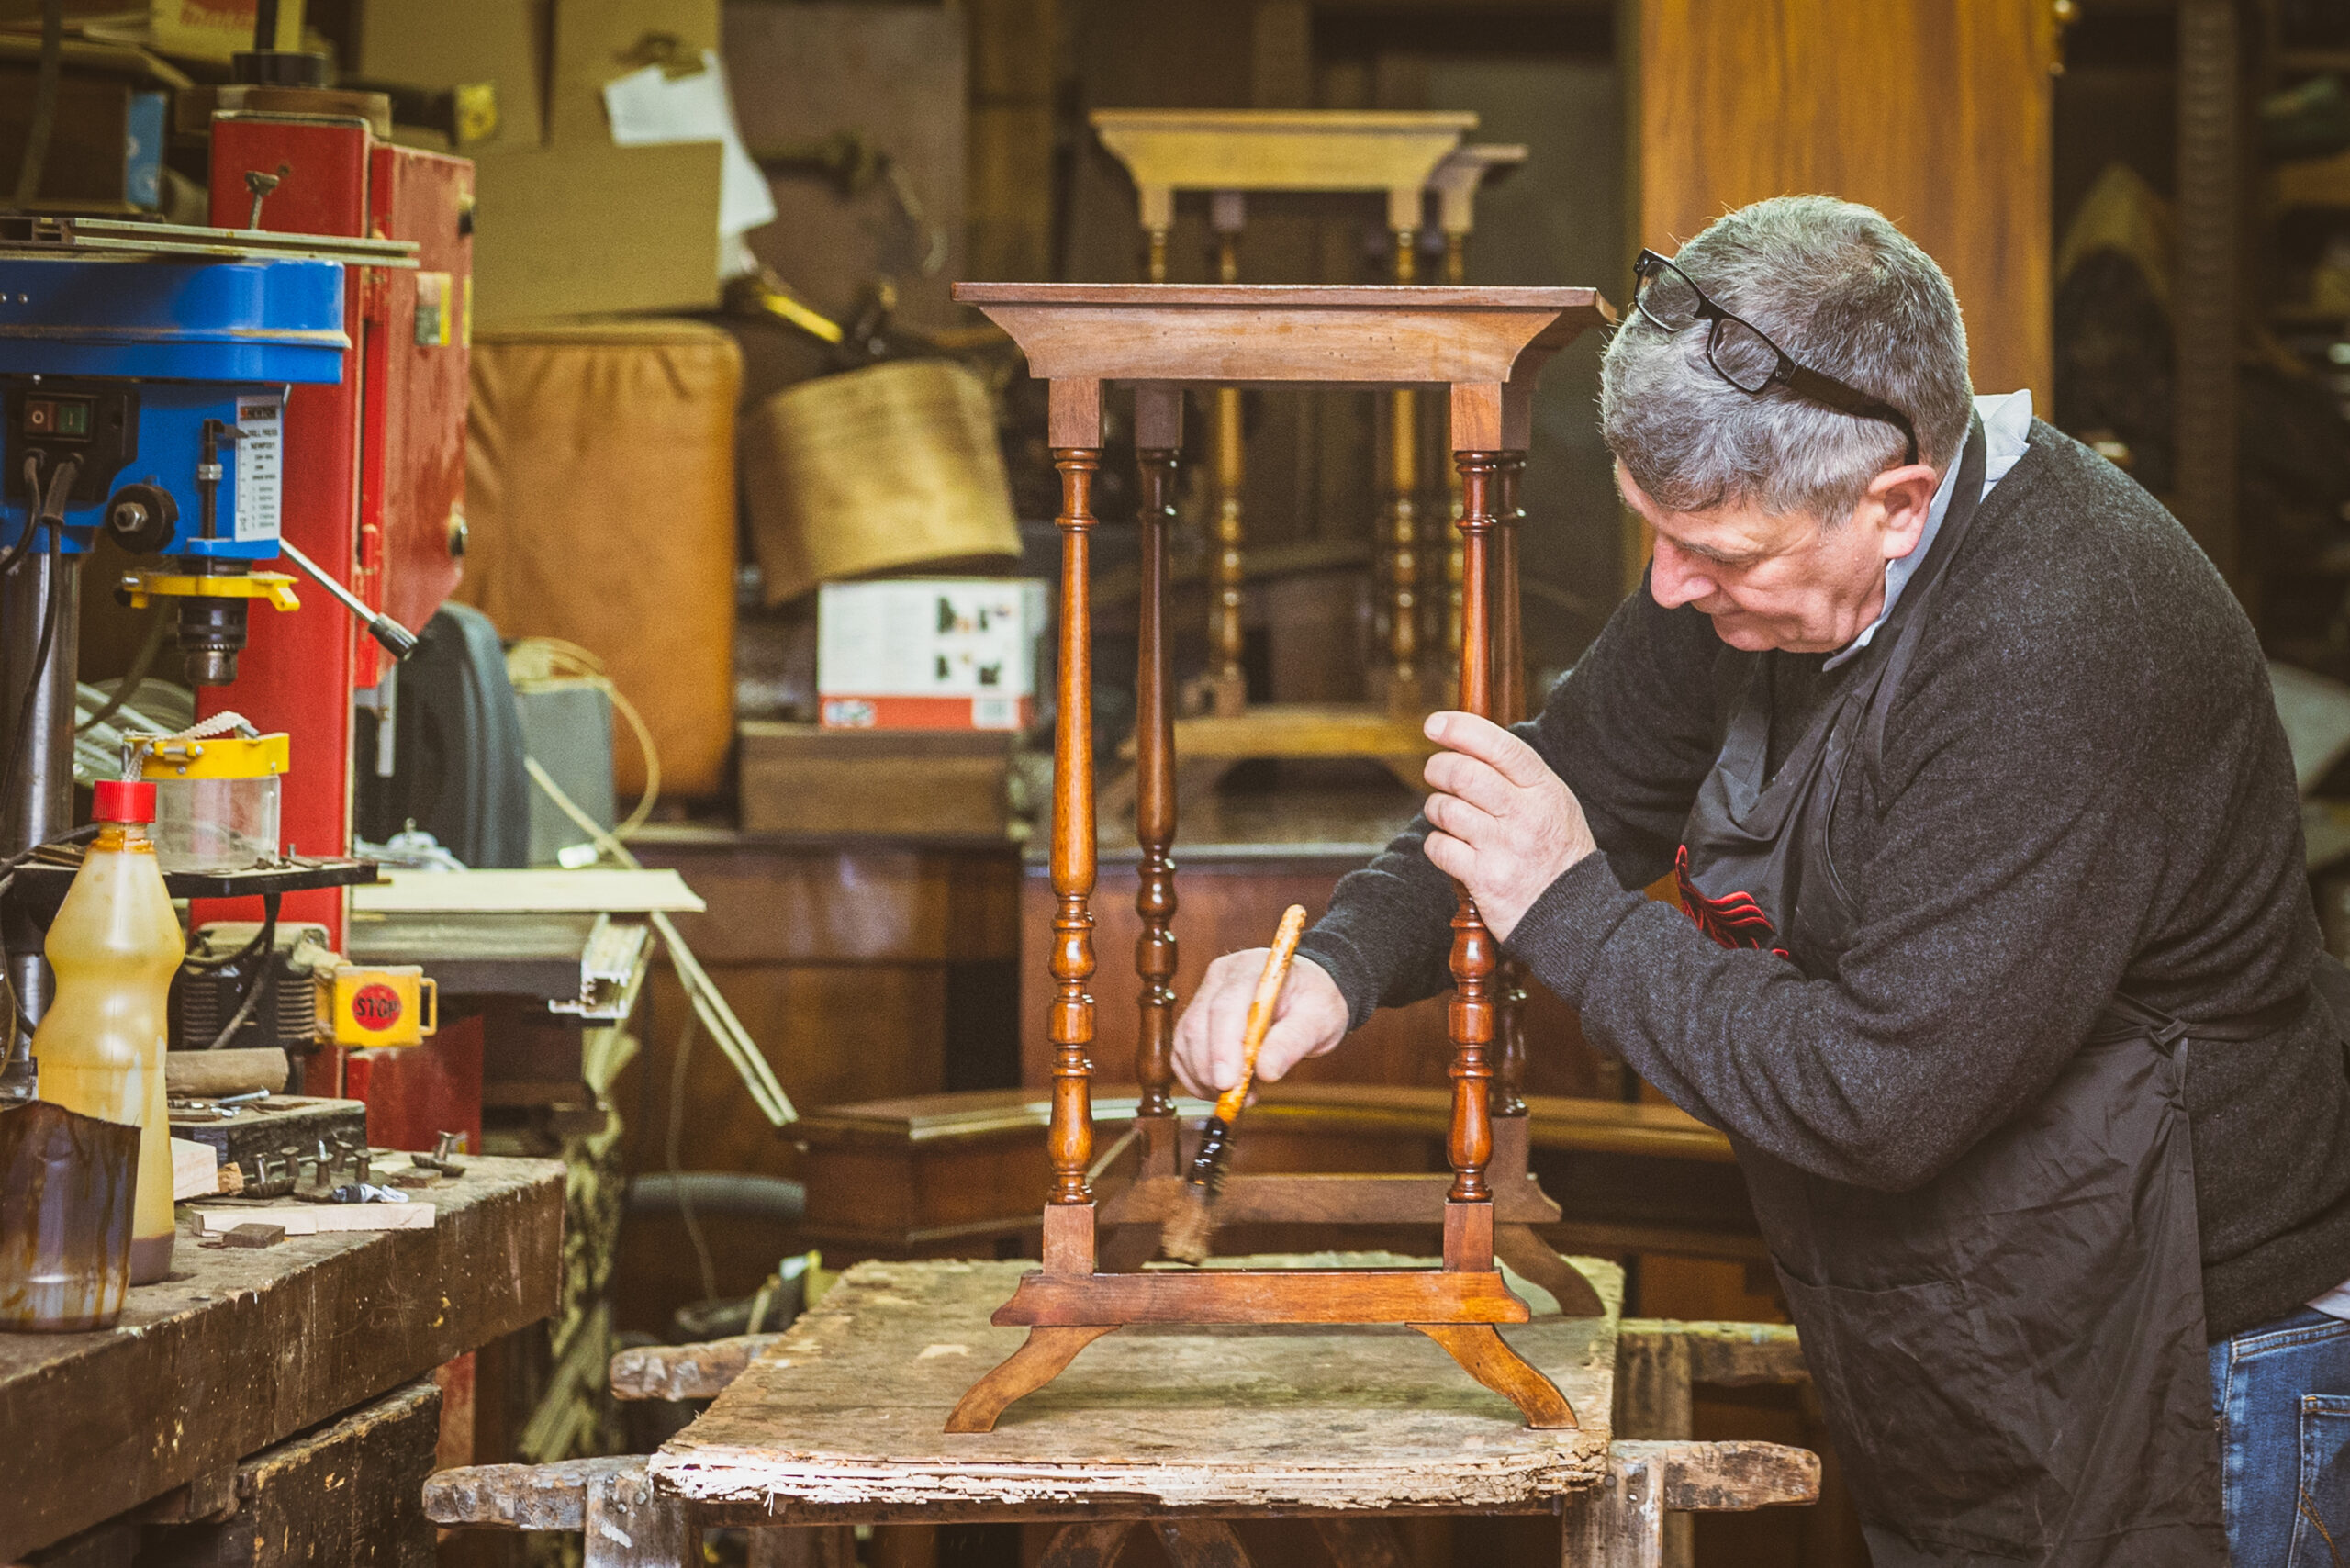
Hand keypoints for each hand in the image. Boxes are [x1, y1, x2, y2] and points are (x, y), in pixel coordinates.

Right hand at [1171, 949, 1348, 1098]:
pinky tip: (1222, 1090)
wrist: (1307, 994)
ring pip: (1185, 1041)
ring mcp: (1204, 995)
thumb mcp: (1319, 1020)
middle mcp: (1221, 978)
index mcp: (1252, 969)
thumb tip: (1266, 1071)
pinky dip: (1196, 1079)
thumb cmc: (1314, 1002)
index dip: (1223, 1047)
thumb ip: (1293, 1042)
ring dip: (1205, 1078)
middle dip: (1211, 1069)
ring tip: (1240, 1095)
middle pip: (1198, 1025)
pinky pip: (1182, 1052)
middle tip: (1237, 1098)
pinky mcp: (1196, 1018)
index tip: (1228, 1083)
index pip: (1225, 1006)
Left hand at [1420, 710, 1597, 941]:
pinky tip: (1451, 847)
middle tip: (1436, 773)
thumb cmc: (1558, 855)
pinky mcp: (1483, 879)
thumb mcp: (1555, 805)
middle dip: (1438, 768)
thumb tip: (1469, 742)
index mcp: (1545, 791)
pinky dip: (1436, 844)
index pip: (1500, 746)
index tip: (1433, 724)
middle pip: (1463, 773)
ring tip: (1447, 815)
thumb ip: (1520, 776)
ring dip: (1436, 808)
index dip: (1461, 729)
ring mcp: (1503, 847)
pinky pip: (1439, 847)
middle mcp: (1525, 815)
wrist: (1574, 916)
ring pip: (1445, 809)